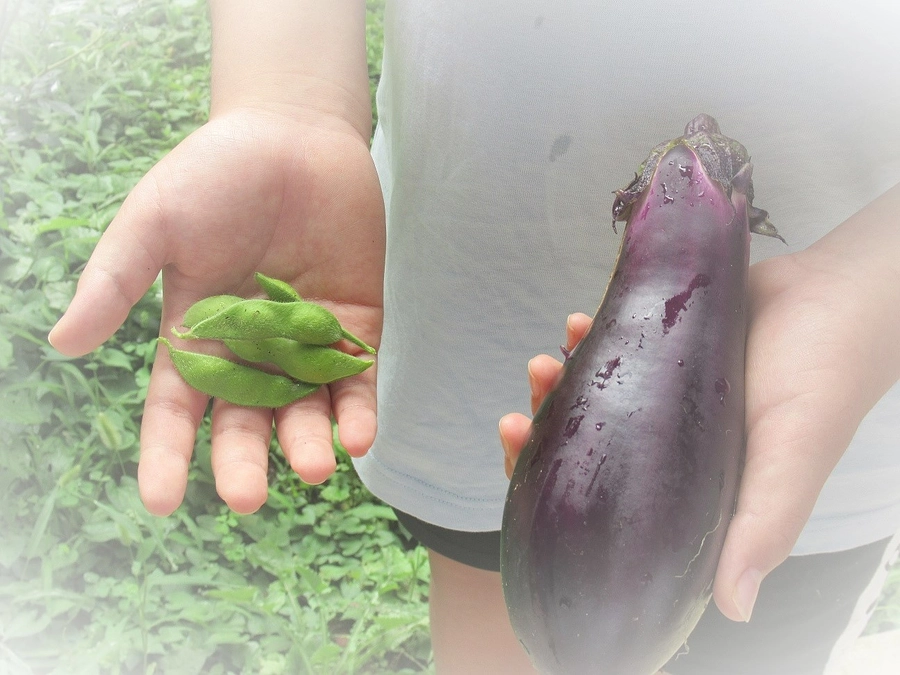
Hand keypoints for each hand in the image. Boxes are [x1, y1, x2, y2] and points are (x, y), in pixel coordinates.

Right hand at [49, 108, 384, 515]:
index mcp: (196, 334)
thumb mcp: (153, 223)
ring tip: (313, 466)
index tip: (160, 502)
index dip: (167, 453)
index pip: (178, 406)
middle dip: (244, 460)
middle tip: (248, 498)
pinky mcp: (354, 325)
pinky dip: (359, 408)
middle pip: (245, 419)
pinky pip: (357, 378)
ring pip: (304, 407)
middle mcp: (251, 349)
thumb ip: (116, 281)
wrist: (295, 135)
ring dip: (308, 440)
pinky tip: (359, 436)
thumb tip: (63, 344)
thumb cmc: (215, 174)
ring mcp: (305, 341)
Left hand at [500, 195, 899, 621]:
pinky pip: (614, 351)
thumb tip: (732, 610)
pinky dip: (587, 341)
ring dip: (560, 386)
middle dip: (547, 438)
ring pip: (596, 400)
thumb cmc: (823, 377)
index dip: (564, 503)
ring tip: (545, 361)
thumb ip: (763, 527)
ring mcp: (668, 397)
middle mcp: (678, 448)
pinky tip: (575, 325)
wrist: (836, 291)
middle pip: (594, 454)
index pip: (619, 511)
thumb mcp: (793, 457)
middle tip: (519, 417)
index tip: (524, 476)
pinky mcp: (667, 351)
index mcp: (700, 486)